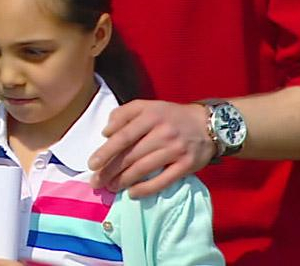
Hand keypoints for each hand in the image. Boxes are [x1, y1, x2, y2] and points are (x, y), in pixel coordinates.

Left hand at [88, 100, 214, 197]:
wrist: (207, 125)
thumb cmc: (169, 116)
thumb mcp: (146, 106)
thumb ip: (123, 114)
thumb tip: (105, 132)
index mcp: (150, 115)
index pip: (123, 136)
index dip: (106, 151)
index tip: (91, 164)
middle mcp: (163, 132)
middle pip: (131, 155)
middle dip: (110, 170)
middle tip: (96, 182)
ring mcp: (176, 149)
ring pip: (144, 168)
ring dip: (124, 180)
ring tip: (110, 187)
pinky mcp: (187, 165)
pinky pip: (163, 180)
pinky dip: (146, 189)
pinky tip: (132, 193)